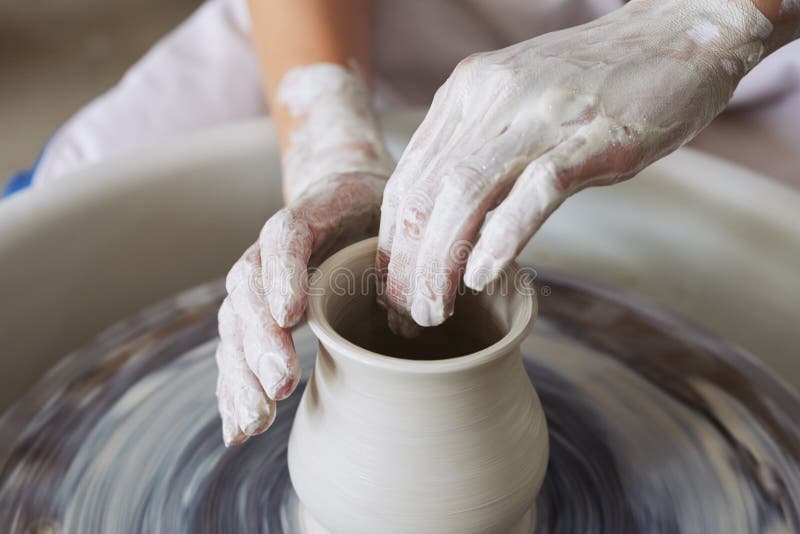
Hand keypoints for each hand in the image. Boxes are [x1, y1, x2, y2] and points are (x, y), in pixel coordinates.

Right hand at [216, 64, 391, 445]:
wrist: (344, 198)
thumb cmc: (378, 213)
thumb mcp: (398, 211)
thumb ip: (407, 245)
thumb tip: (430, 303)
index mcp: (310, 215)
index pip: (285, 237)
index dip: (283, 275)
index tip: (292, 316)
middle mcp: (272, 249)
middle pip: (249, 288)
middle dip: (259, 340)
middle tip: (280, 383)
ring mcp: (260, 283)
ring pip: (235, 325)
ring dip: (242, 375)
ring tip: (256, 421)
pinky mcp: (259, 315)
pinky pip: (237, 351)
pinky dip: (234, 392)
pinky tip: (238, 431)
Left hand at [377, 0, 771, 327]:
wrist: (676, 33)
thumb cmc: (593, 79)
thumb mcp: (514, 101)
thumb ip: (476, 145)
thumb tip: (446, 213)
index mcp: (465, 92)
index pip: (408, 178)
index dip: (392, 240)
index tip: (391, 286)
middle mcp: (491, 98)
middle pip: (427, 193)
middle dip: (407, 264)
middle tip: (408, 315)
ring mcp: (542, 115)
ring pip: (465, 194)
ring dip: (441, 261)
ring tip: (434, 310)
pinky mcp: (594, 136)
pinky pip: (535, 190)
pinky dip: (502, 237)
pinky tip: (483, 276)